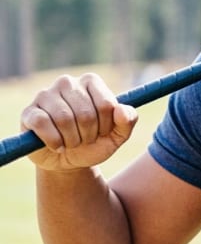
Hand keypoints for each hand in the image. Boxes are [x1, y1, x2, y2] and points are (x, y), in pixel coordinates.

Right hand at [21, 73, 137, 171]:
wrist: (69, 161)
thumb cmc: (94, 143)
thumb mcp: (118, 135)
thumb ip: (128, 121)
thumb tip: (121, 110)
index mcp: (91, 82)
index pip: (107, 105)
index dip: (106, 126)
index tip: (102, 131)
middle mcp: (67, 82)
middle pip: (86, 113)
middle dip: (89, 135)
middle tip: (84, 139)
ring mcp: (46, 95)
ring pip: (64, 119)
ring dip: (72, 140)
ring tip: (71, 142)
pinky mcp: (30, 111)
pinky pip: (42, 123)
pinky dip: (54, 141)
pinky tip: (56, 145)